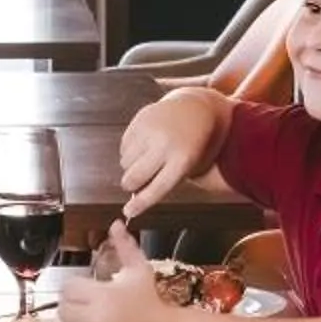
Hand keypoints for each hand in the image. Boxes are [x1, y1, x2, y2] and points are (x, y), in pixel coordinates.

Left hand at [55, 223, 169, 321]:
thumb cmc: (150, 301)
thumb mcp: (139, 270)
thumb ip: (124, 246)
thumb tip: (116, 224)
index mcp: (104, 295)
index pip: (68, 288)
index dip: (73, 287)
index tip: (83, 290)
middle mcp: (97, 317)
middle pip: (63, 309)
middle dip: (70, 306)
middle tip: (82, 306)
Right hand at [117, 90, 231, 221]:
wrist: (197, 108)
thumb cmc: (195, 144)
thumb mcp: (192, 165)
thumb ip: (167, 180)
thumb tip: (136, 197)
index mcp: (183, 160)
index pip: (157, 188)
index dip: (141, 204)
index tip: (129, 213)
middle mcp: (165, 144)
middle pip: (134, 178)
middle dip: (131, 186)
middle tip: (134, 185)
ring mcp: (151, 130)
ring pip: (125, 163)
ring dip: (131, 167)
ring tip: (147, 159)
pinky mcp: (140, 120)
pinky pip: (123, 147)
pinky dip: (129, 152)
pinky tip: (145, 146)